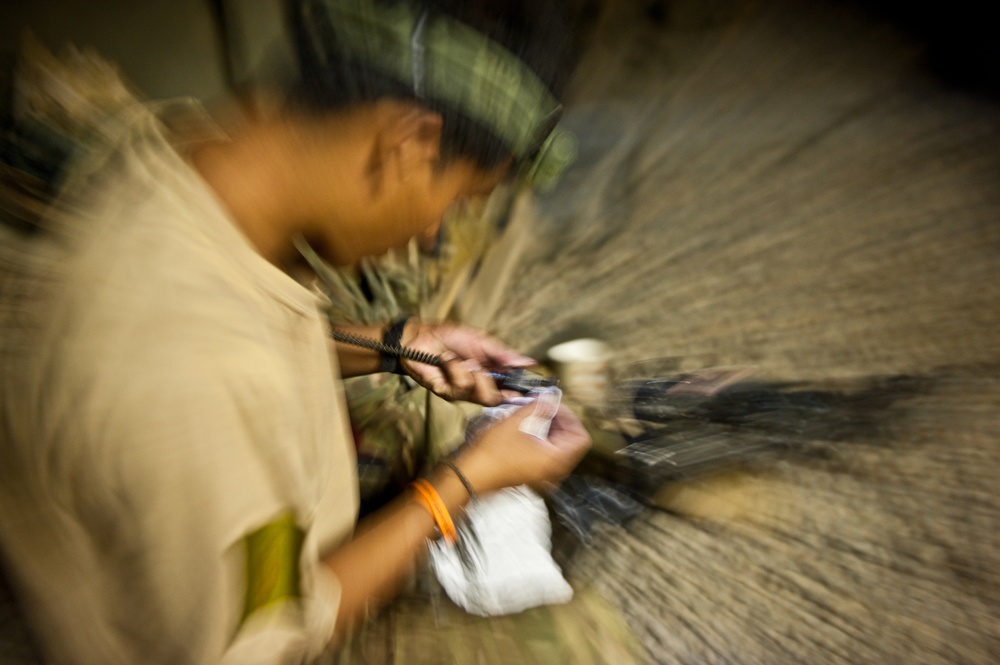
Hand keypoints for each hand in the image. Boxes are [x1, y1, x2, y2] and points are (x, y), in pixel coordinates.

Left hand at [399, 320, 534, 405]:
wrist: (421, 336)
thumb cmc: (450, 337)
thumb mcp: (482, 341)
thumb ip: (504, 354)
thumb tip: (528, 362)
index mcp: (490, 375)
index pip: (509, 391)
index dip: (518, 391)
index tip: (525, 387)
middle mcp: (477, 387)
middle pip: (496, 399)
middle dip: (492, 381)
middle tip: (481, 365)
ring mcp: (462, 392)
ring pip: (481, 394)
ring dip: (472, 371)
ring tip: (462, 359)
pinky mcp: (446, 392)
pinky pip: (461, 386)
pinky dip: (456, 367)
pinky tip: (447, 359)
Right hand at [455, 403, 591, 494]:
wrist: (471, 474)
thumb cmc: (493, 450)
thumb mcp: (517, 421)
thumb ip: (539, 407)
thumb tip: (551, 397)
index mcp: (556, 460)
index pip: (580, 437)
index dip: (570, 417)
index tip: (553, 404)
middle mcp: (555, 471)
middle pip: (572, 443)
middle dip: (560, 421)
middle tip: (544, 406)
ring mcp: (544, 475)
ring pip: (559, 448)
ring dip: (551, 429)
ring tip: (534, 414)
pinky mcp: (533, 475)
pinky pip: (548, 455)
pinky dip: (543, 440)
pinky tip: (528, 427)